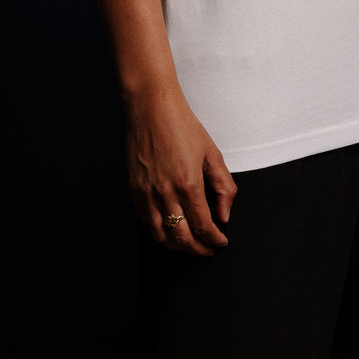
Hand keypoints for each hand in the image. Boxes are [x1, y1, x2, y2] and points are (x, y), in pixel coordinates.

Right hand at [125, 89, 236, 255]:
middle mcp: (165, 193)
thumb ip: (223, 186)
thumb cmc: (182, 126)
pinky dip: (160, 233)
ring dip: (178, 247)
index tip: (221, 241)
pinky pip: (146, 222)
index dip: (214, 240)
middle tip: (208, 250)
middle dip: (198, 249)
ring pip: (161, 236)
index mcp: (188, 184)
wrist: (151, 108)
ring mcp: (146, 193)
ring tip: (190, 245)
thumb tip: (224, 214)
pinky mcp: (134, 190)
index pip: (203, 226)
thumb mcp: (212, 153)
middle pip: (182, 238)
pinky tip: (170, 231)